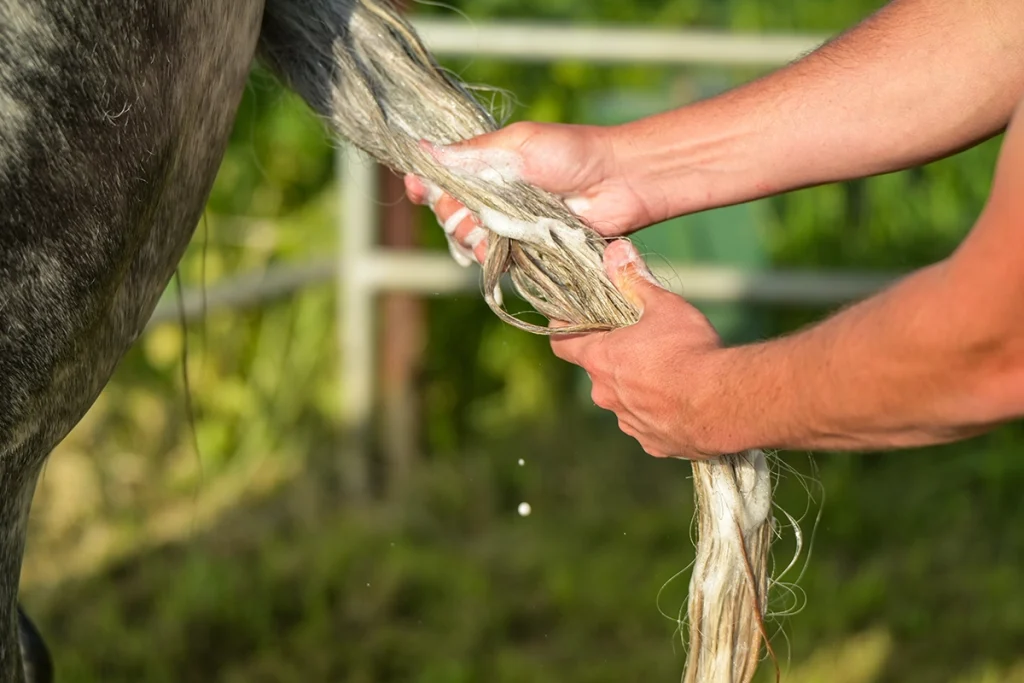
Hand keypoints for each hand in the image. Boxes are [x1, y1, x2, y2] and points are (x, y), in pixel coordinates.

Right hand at [405, 121, 668, 263]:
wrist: (619, 183)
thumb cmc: (572, 153)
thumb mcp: (519, 144)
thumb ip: (472, 153)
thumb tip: (423, 149)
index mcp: (487, 165)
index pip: (442, 178)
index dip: (424, 184)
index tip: (415, 188)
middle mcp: (494, 196)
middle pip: (449, 213)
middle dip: (449, 213)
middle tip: (463, 210)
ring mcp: (510, 225)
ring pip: (469, 239)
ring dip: (470, 236)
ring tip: (488, 228)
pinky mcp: (526, 250)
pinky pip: (496, 261)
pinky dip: (493, 257)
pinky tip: (500, 249)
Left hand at [550, 240, 726, 459]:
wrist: (725, 404)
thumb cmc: (690, 350)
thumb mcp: (663, 306)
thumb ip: (634, 279)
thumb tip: (615, 250)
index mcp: (601, 360)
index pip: (562, 343)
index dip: (563, 329)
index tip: (570, 318)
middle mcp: (607, 395)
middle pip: (598, 371)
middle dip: (614, 356)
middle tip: (640, 340)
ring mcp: (629, 423)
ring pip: (625, 399)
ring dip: (638, 386)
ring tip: (670, 371)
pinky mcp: (654, 443)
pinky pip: (649, 424)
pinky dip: (660, 412)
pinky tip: (683, 399)